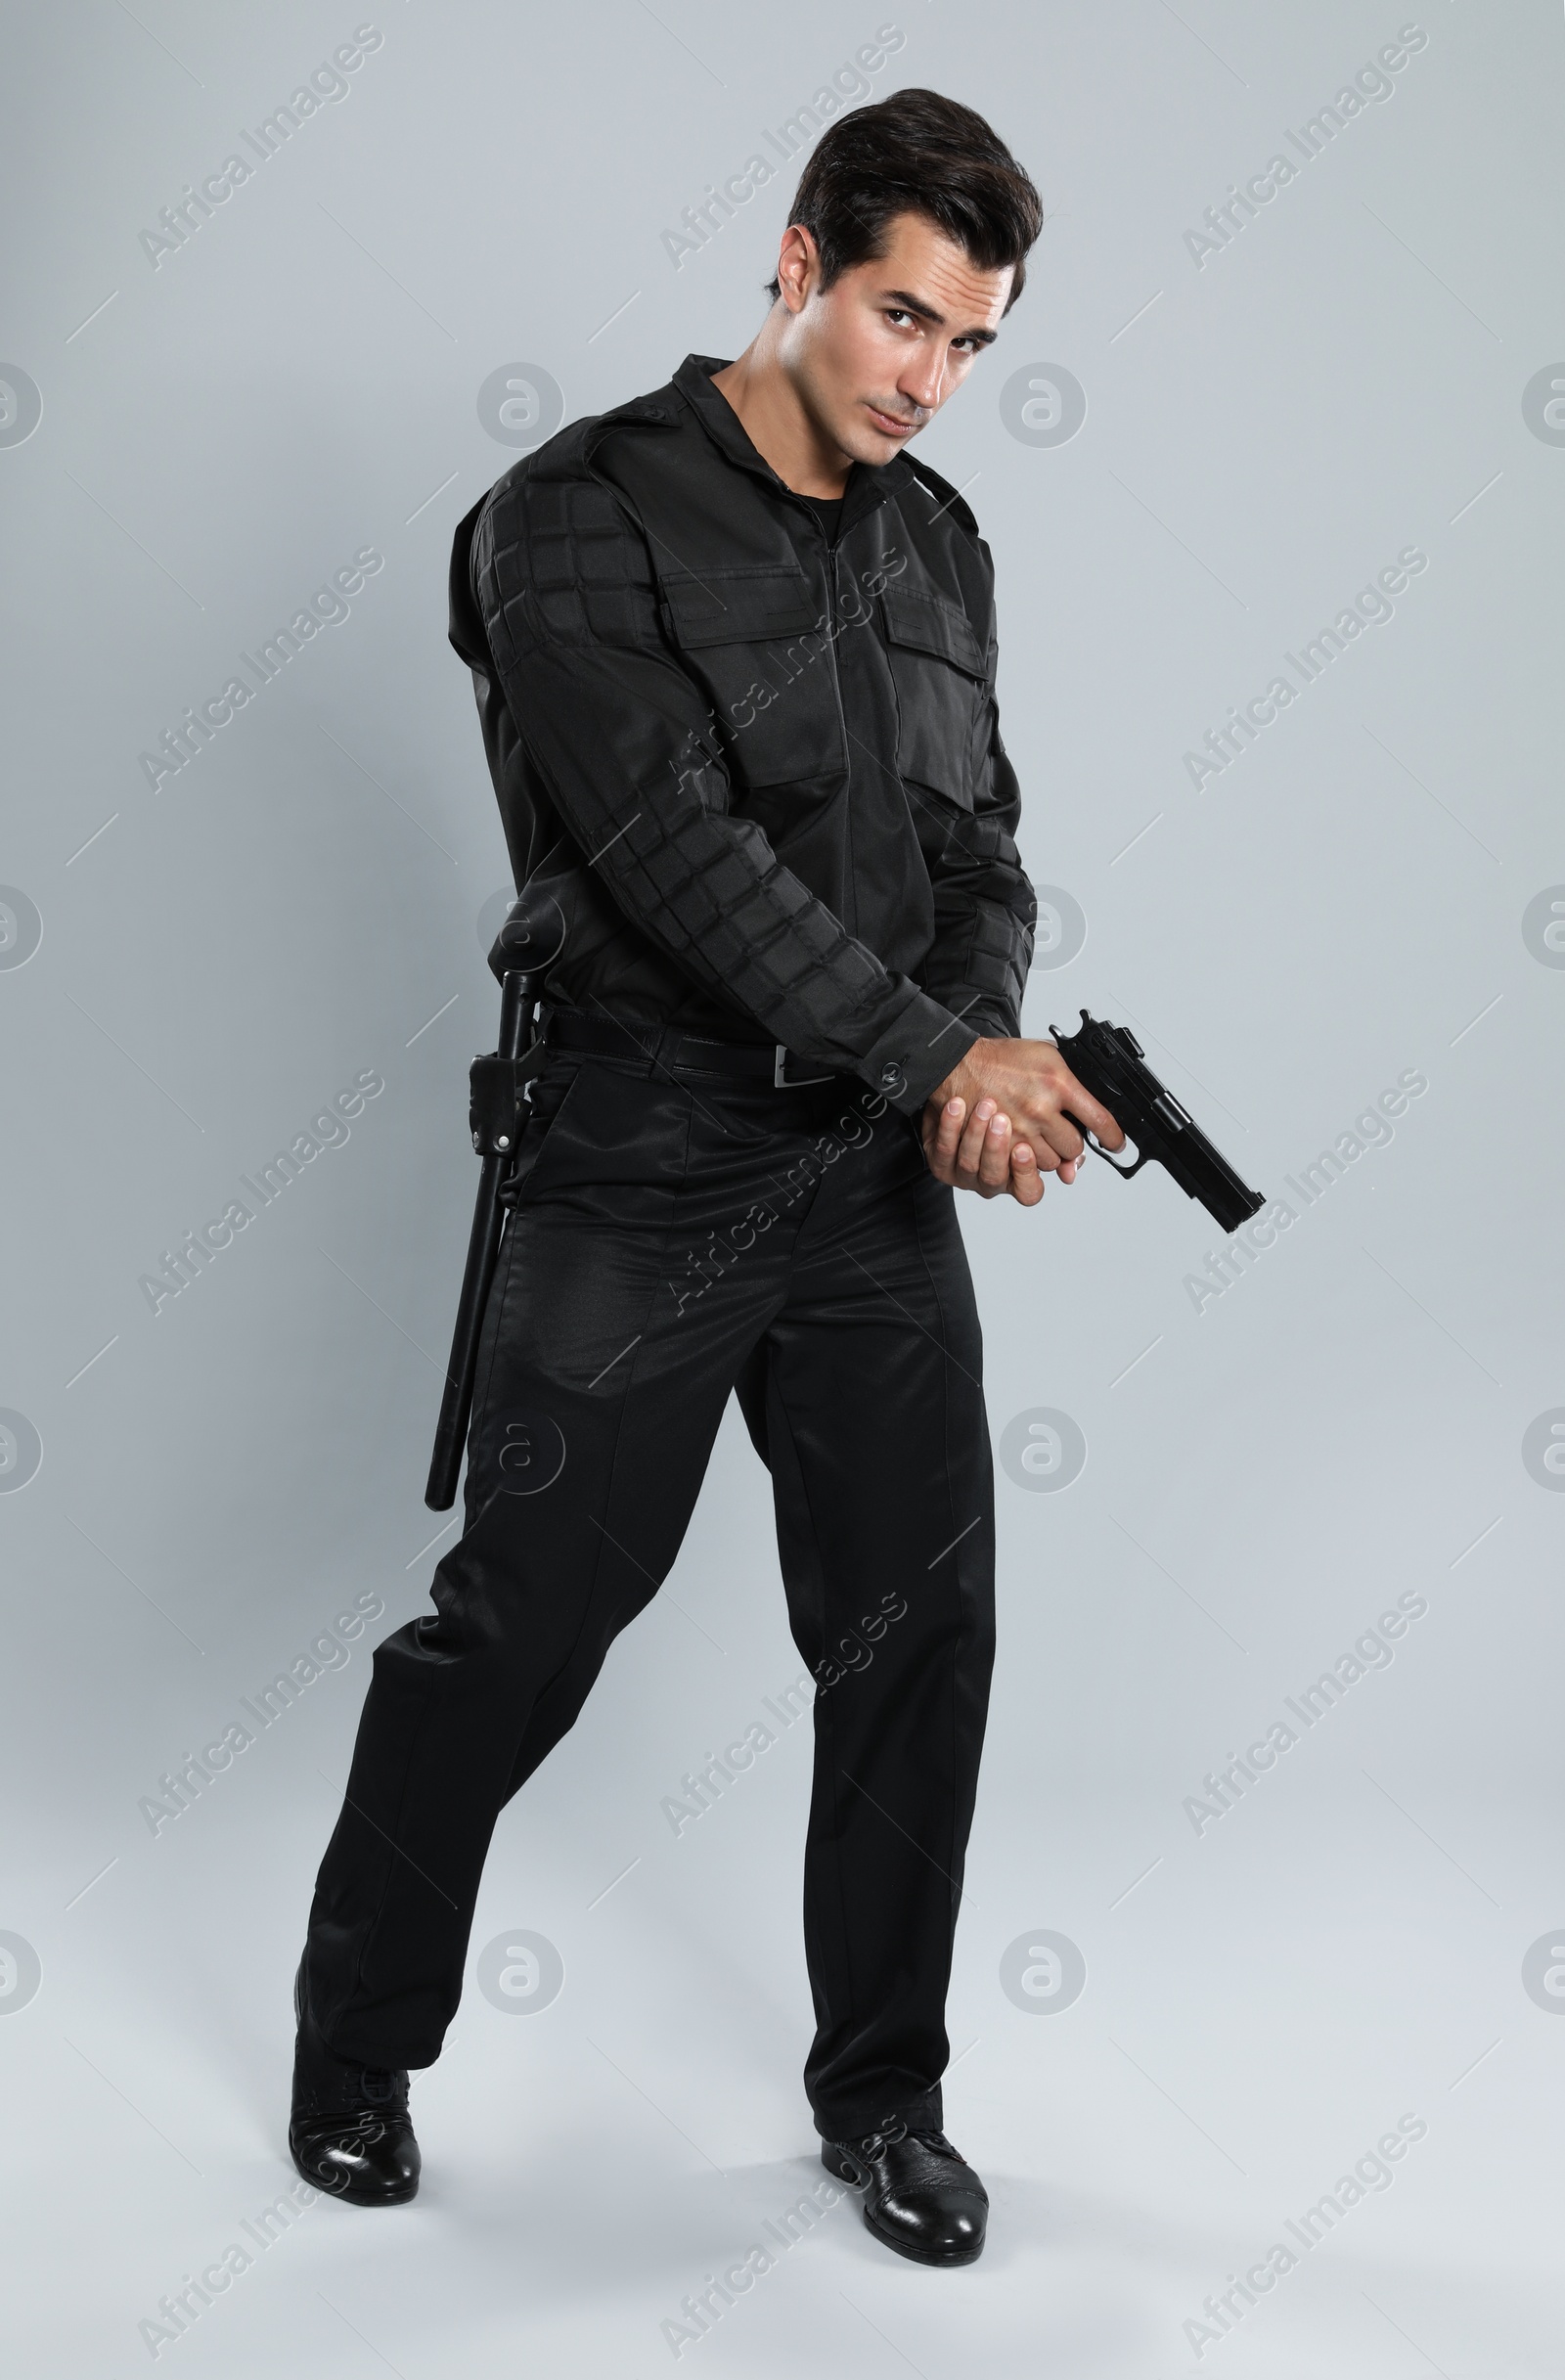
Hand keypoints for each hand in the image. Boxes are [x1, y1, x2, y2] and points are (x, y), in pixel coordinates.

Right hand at [921, 1036, 1126, 1203]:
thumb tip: (1092, 1116)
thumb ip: (1075, 1082)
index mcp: (1058, 1083)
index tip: (1116, 1143)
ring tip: (1039, 1136)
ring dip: (1049, 1154)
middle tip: (1062, 1133)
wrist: (961, 1066)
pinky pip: (1026, 1166)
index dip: (1113, 1137)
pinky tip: (1026, 1147)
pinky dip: (1028, 1161)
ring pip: (1051, 1162)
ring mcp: (1020, 1128)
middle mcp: (1041, 1108)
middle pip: (1074, 1148)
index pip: (1099, 1120)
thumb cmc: (1004, 1061)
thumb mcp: (1049, 1056)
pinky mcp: (1001, 1142)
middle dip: (1072, 1145)